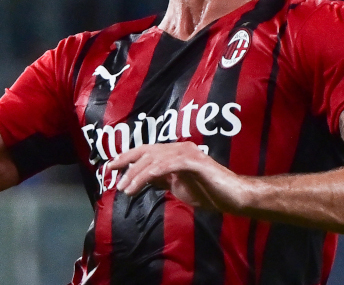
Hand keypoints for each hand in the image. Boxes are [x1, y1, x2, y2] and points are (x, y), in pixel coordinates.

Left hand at [105, 142, 242, 212]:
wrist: (234, 197)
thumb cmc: (209, 192)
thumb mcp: (177, 186)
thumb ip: (161, 179)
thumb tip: (141, 178)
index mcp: (175, 152)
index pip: (146, 151)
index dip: (126, 157)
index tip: (110, 166)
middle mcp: (180, 147)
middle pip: (146, 151)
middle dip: (126, 162)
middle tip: (111, 174)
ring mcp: (187, 152)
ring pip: (154, 159)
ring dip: (136, 174)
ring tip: (124, 188)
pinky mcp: (195, 162)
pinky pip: (168, 165)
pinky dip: (152, 173)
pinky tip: (142, 182)